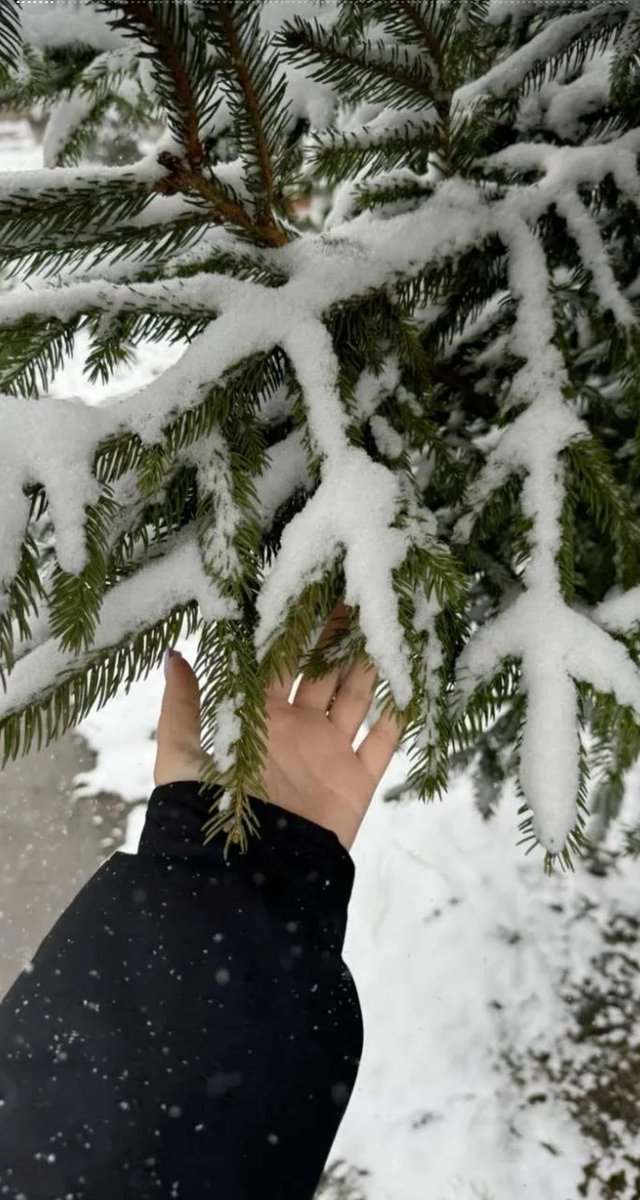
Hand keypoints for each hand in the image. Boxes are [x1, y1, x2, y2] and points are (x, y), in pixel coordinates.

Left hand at [153, 601, 406, 851]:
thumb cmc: (211, 814)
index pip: (278, 662)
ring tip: (386, 623)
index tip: (309, 589)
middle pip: (322, 672)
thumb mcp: (183, 756)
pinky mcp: (356, 780)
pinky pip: (383, 742)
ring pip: (356, 697)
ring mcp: (328, 752)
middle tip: (356, 595)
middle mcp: (295, 728)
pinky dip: (399, 715)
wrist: (252, 876)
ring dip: (370, 664)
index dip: (293, 629)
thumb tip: (175, 653)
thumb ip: (182, 706)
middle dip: (338, 637)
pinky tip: (412, 681)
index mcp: (257, 717)